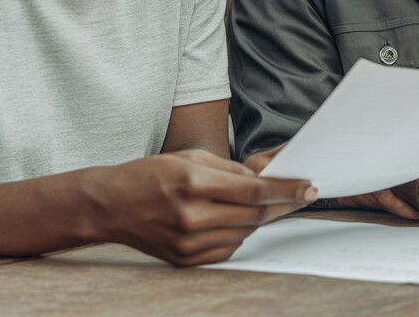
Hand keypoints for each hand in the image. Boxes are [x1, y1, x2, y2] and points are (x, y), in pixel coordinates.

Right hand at [82, 149, 316, 265]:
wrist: (110, 205)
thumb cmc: (150, 175)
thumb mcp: (190, 158)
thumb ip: (232, 170)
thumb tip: (267, 178)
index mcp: (192, 184)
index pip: (254, 191)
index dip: (286, 189)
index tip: (308, 187)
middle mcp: (191, 216)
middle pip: (254, 216)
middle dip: (284, 205)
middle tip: (302, 195)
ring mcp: (187, 243)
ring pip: (244, 233)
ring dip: (263, 219)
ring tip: (272, 204)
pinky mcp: (184, 259)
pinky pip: (227, 249)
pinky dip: (241, 234)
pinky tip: (242, 220)